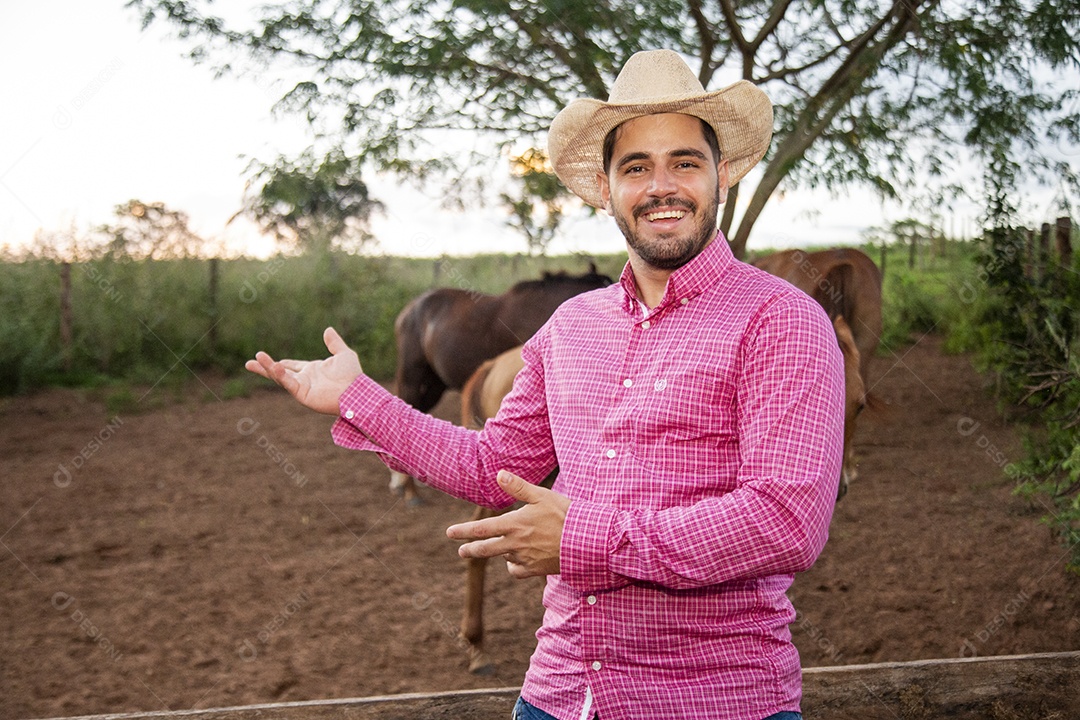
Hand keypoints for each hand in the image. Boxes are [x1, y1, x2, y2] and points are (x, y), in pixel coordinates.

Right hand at [245, 327, 362, 414]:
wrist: (356, 392)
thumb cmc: (353, 376)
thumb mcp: (344, 354)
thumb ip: (335, 343)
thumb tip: (327, 329)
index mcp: (313, 370)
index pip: (292, 365)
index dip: (280, 363)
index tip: (266, 359)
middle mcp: (305, 379)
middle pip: (280, 372)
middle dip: (265, 367)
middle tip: (249, 363)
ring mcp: (303, 387)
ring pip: (280, 377)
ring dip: (267, 368)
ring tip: (253, 361)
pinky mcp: (302, 394)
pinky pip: (288, 383)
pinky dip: (280, 375)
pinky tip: (272, 366)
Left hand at [446, 470, 570, 578]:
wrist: (586, 541)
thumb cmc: (565, 514)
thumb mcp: (542, 495)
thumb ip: (518, 487)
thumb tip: (499, 473)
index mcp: (515, 524)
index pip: (482, 529)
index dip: (463, 531)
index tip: (449, 533)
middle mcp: (516, 544)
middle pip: (485, 549)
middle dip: (471, 549)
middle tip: (461, 551)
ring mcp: (525, 559)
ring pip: (505, 557)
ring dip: (502, 552)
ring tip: (506, 545)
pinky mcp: (536, 570)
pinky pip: (517, 570)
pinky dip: (514, 565)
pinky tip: (517, 560)